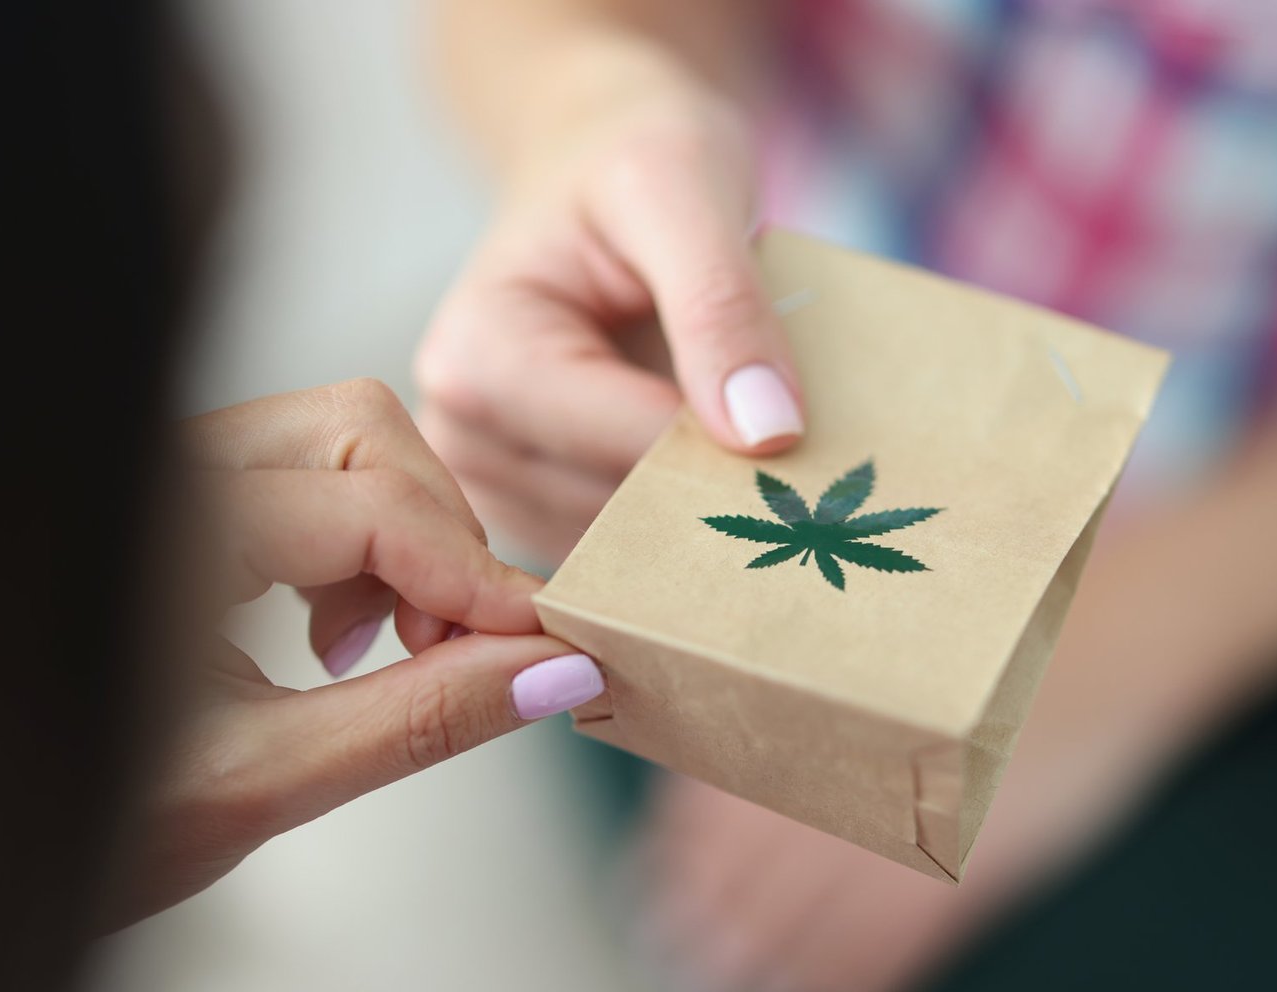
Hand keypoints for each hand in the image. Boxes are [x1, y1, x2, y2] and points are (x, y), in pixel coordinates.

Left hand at [110, 380, 605, 924]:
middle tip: (459, 647)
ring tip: (389, 649)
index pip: (366, 505)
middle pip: (357, 431)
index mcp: (162, 528)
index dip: (470, 574)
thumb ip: (418, 719)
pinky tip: (341, 635)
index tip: (543, 640)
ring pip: (337, 444)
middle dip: (436, 535)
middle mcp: (163, 473)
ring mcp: (170, 478)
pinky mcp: (184, 501)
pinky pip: (303, 477)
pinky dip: (356, 545)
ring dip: (399, 538)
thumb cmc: (80, 822)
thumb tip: (547, 674)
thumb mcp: (262, 781)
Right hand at [416, 85, 803, 559]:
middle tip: (799, 444)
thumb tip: (766, 434)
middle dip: (715, 481)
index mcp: (478, 358)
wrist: (589, 161)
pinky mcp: (525, 504)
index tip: (815, 444)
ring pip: (628, 545)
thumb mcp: (684, 187)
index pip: (625, 448)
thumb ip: (720, 305)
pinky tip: (711, 460)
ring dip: (700, 504)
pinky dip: (678, 516)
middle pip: (622, 508)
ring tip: (745, 433)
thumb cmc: (629, 156)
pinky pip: (620, 550)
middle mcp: (461, 432)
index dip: (729, 449)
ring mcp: (488, 479)